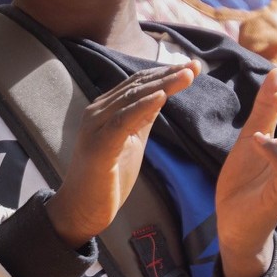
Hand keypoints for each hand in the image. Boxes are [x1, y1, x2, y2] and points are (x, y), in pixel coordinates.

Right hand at [49, 61, 201, 247]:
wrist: (82, 210)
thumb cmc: (108, 178)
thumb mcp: (132, 141)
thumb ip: (143, 118)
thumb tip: (162, 95)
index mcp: (105, 110)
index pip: (137, 83)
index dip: (164, 73)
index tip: (191, 67)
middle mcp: (97, 112)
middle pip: (137, 86)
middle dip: (168, 74)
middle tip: (194, 66)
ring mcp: (95, 127)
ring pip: (132, 98)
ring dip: (162, 85)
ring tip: (186, 75)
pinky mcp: (99, 146)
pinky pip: (123, 121)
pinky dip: (143, 106)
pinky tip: (162, 97)